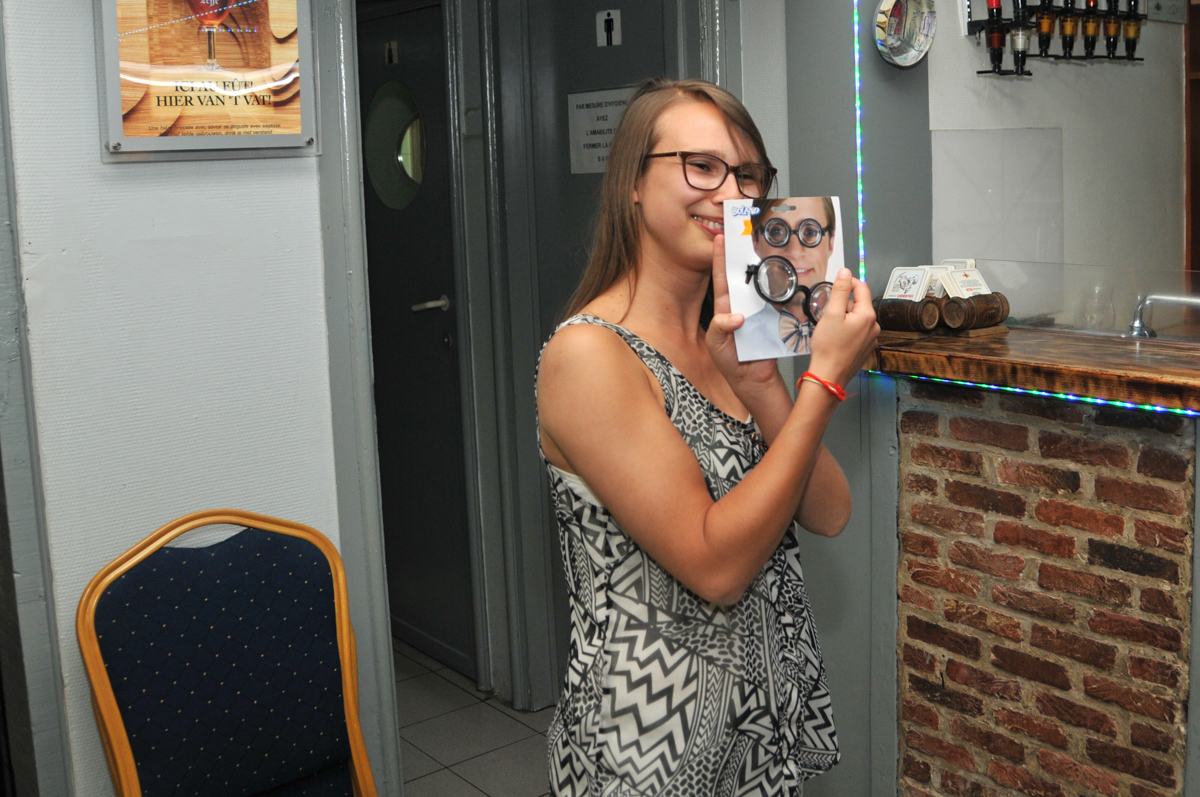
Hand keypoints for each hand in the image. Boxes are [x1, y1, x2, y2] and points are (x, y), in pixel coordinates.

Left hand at [705, 235, 785, 402]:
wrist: (753, 379)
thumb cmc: (730, 362)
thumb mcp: (717, 345)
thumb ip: (720, 328)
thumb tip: (736, 316)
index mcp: (725, 308)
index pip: (721, 278)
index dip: (719, 259)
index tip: (720, 239)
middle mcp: (742, 305)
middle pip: (743, 275)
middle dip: (744, 255)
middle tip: (747, 234)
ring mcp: (758, 310)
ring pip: (763, 284)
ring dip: (766, 268)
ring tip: (768, 247)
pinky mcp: (773, 318)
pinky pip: (779, 301)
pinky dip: (783, 289)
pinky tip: (787, 276)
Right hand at [807, 268, 879, 388]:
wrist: (828, 376)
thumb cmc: (828, 346)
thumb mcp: (831, 314)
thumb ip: (840, 290)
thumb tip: (846, 272)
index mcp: (868, 315)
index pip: (862, 288)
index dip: (849, 282)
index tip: (835, 285)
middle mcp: (874, 326)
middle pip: (860, 304)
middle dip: (845, 303)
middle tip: (827, 311)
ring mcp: (871, 339)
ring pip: (859, 318)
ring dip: (846, 316)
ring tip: (830, 326)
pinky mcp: (865, 349)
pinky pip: (858, 331)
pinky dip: (848, 329)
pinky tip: (836, 337)